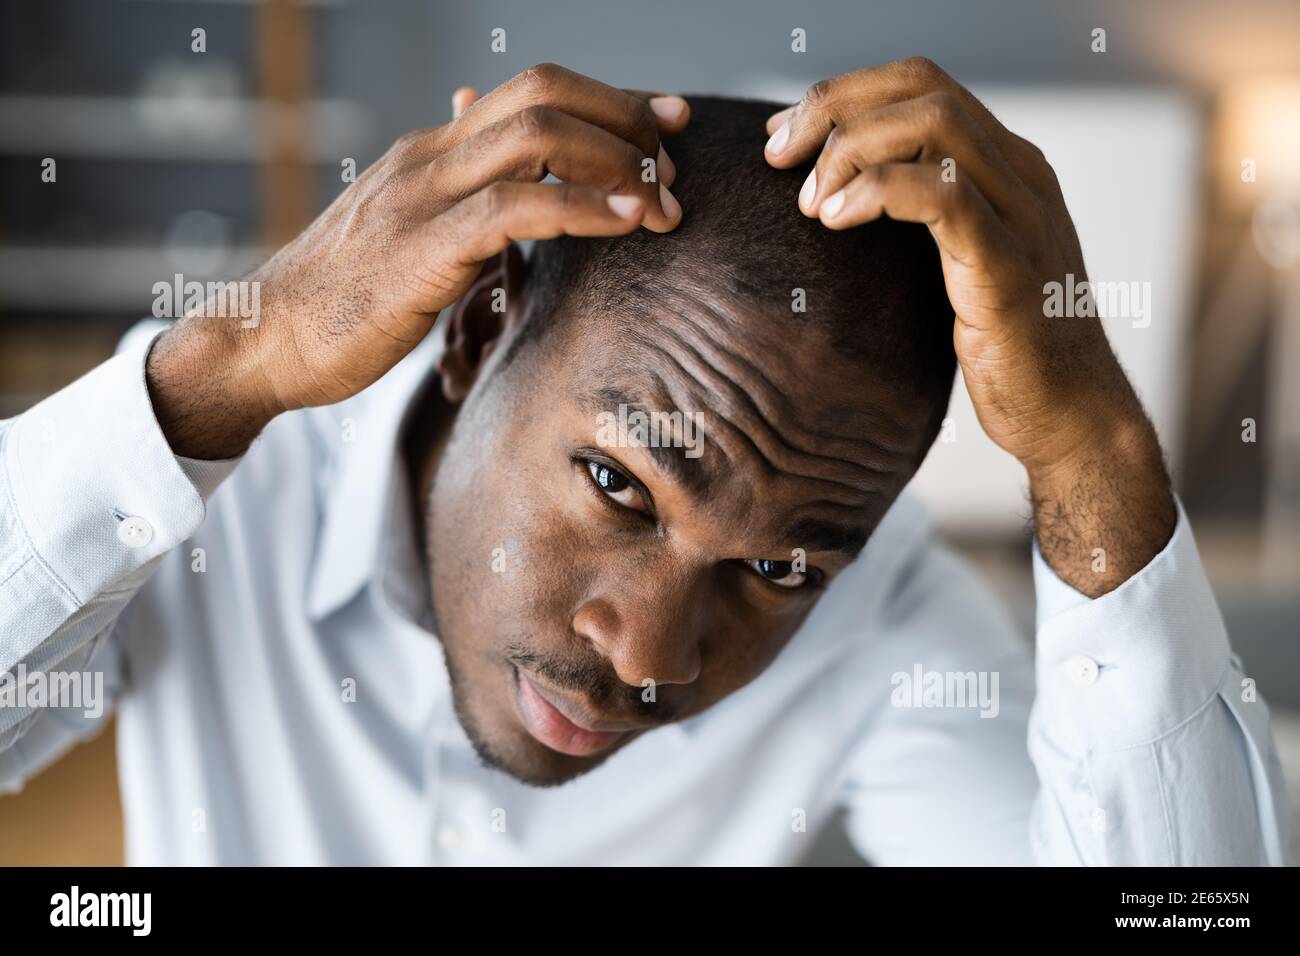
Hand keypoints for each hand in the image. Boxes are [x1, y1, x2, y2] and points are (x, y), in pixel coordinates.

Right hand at [148, 63, 688, 458]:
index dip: (612, 100)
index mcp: (432, 151)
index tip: (670, 124)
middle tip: (674, 170)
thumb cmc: (345, 299)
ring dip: (616, 164)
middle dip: (626, 122)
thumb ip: (463, 199)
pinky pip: (515, 208)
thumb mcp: (410, 233)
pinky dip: (582, 208)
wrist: (263, 340)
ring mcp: (421, 196)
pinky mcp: (420, 248)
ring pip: (537, 137)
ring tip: (662, 202)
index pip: (535, 91)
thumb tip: (507, 178)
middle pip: (545, 94)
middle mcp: (430, 156)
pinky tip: (625, 222)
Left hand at [764, 58, 1173, 593]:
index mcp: (1006, 165)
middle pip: (921, 87)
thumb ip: (917, 221)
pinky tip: (834, 221)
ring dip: (850, 149)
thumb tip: (832, 202)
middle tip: (776, 158)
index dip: (843, 95)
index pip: (920, 84)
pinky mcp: (1009, 265)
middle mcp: (1020, 174)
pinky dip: (877, 193)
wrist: (1071, 415)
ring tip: (809, 202)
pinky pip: (943, 195)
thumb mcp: (956, 265)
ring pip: (934, 124)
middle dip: (833, 108)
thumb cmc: (1005, 348)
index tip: (782, 138)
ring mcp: (1021, 215)